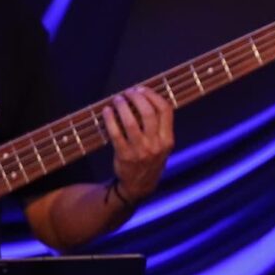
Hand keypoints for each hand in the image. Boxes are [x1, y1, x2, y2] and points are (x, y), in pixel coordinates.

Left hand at [104, 85, 174, 203]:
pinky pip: (115, 133)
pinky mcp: (124, 155)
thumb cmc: (150, 161)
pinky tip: (107, 111)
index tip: (142, 89)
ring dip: (122, 106)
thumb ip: (159, 127)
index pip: (165, 110)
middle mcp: (156, 145)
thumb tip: (145, 99)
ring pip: (131, 122)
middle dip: (137, 97)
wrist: (139, 186)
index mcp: (168, 140)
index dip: (152, 95)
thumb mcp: (162, 146)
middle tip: (128, 92)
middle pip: (148, 113)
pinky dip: (110, 119)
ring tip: (117, 99)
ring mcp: (140, 151)